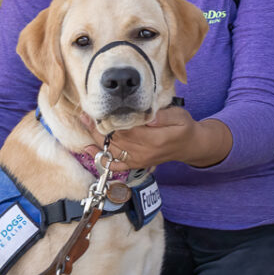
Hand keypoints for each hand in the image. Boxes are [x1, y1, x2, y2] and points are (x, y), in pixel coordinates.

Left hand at [89, 107, 223, 169]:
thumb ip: (164, 116)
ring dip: (95, 138)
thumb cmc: (184, 128)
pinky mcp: (135, 163)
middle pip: (115, 139)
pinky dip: (100, 158)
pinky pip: (115, 164)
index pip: (127, 130)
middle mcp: (144, 152)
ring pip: (111, 150)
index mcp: (155, 139)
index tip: (99, 110)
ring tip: (85, 122)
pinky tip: (89, 149)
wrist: (189, 145)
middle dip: (99, 127)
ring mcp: (138, 160)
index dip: (111, 121)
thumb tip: (147, 116)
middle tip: (86, 114)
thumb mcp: (180, 116)